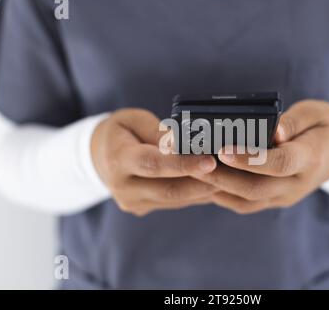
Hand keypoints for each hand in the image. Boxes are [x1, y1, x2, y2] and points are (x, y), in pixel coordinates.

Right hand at [91, 109, 217, 215]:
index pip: (153, 164)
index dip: (182, 165)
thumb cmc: (121, 131)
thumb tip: (186, 141)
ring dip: (203, 190)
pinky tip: (215, 184)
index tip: (211, 162)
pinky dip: (195, 193)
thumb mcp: (134, 120)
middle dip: (201, 182)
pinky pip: (174, 202)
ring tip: (229, 178)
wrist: (99, 157)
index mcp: (118, 159)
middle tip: (230, 173)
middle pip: (168, 189)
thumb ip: (158, 133)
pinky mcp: (142, 208)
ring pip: (174, 199)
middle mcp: (123, 186)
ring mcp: (132, 201)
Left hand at [193, 100, 328, 213]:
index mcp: (312, 158)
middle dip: (222, 177)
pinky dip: (223, 194)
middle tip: (193, 163)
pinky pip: (246, 204)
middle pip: (257, 188)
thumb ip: (293, 122)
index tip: (222, 149)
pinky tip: (204, 180)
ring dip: (217, 188)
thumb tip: (273, 131)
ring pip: (247, 200)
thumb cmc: (322, 127)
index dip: (250, 158)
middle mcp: (298, 184)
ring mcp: (286, 196)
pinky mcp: (275, 200)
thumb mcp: (314, 114)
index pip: (280, 163)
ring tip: (191, 171)